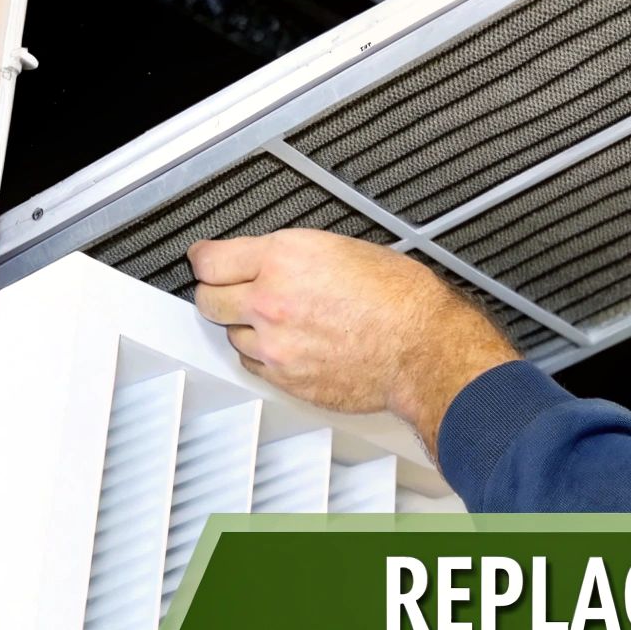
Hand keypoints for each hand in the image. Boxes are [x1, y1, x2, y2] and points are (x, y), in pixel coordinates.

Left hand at [187, 229, 517, 452]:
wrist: (425, 350)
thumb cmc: (403, 300)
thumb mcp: (346, 249)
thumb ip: (294, 256)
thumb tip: (267, 260)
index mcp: (286, 258)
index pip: (210, 259)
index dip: (205, 258)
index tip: (206, 260)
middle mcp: (271, 301)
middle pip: (207, 299)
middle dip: (217, 292)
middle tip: (231, 290)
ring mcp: (275, 345)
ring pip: (231, 335)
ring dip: (246, 327)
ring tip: (280, 322)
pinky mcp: (285, 379)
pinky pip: (254, 366)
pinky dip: (265, 357)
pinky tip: (292, 346)